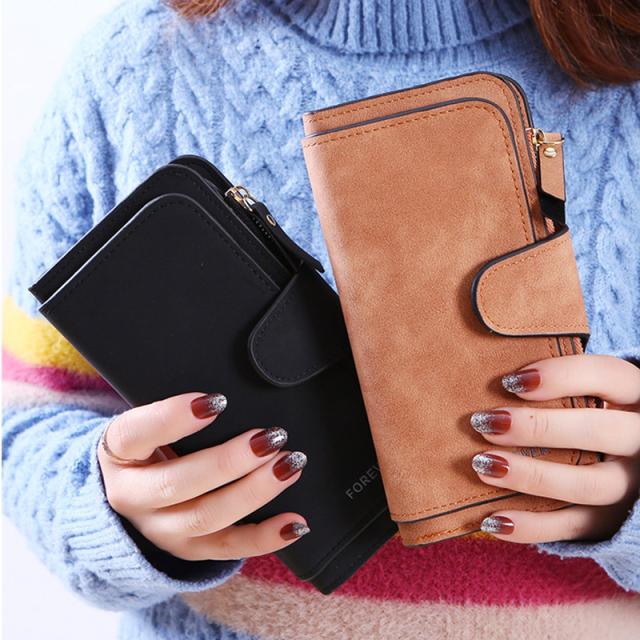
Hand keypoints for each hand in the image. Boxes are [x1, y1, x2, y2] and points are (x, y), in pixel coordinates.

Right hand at [98, 391, 308, 560]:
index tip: (217, 401)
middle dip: (230, 460)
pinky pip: (228, 548)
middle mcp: (133, 496)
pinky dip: (266, 538)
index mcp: (118, 453)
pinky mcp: (188, 549)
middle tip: (271, 436)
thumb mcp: (146, 423)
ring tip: (289, 464)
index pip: (135, 434)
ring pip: (207, 517)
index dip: (172, 418)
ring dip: (254, 491)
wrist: (127, 494)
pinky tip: (295, 524)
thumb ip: (177, 410)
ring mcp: (160, 529)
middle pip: (178, 483)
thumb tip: (226, 397)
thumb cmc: (149, 445)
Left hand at [470, 354, 639, 542]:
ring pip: (588, 485)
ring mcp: (632, 485)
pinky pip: (574, 528)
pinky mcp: (613, 521)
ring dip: (530, 476)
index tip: (510, 382)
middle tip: (485, 422)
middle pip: (598, 432)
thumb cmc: (590, 411)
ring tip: (483, 464)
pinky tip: (492, 520)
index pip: (607, 375)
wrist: (631, 460)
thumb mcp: (592, 390)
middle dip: (537, 427)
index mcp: (635, 395)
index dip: (561, 376)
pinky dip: (531, 527)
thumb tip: (493, 373)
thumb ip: (558, 382)